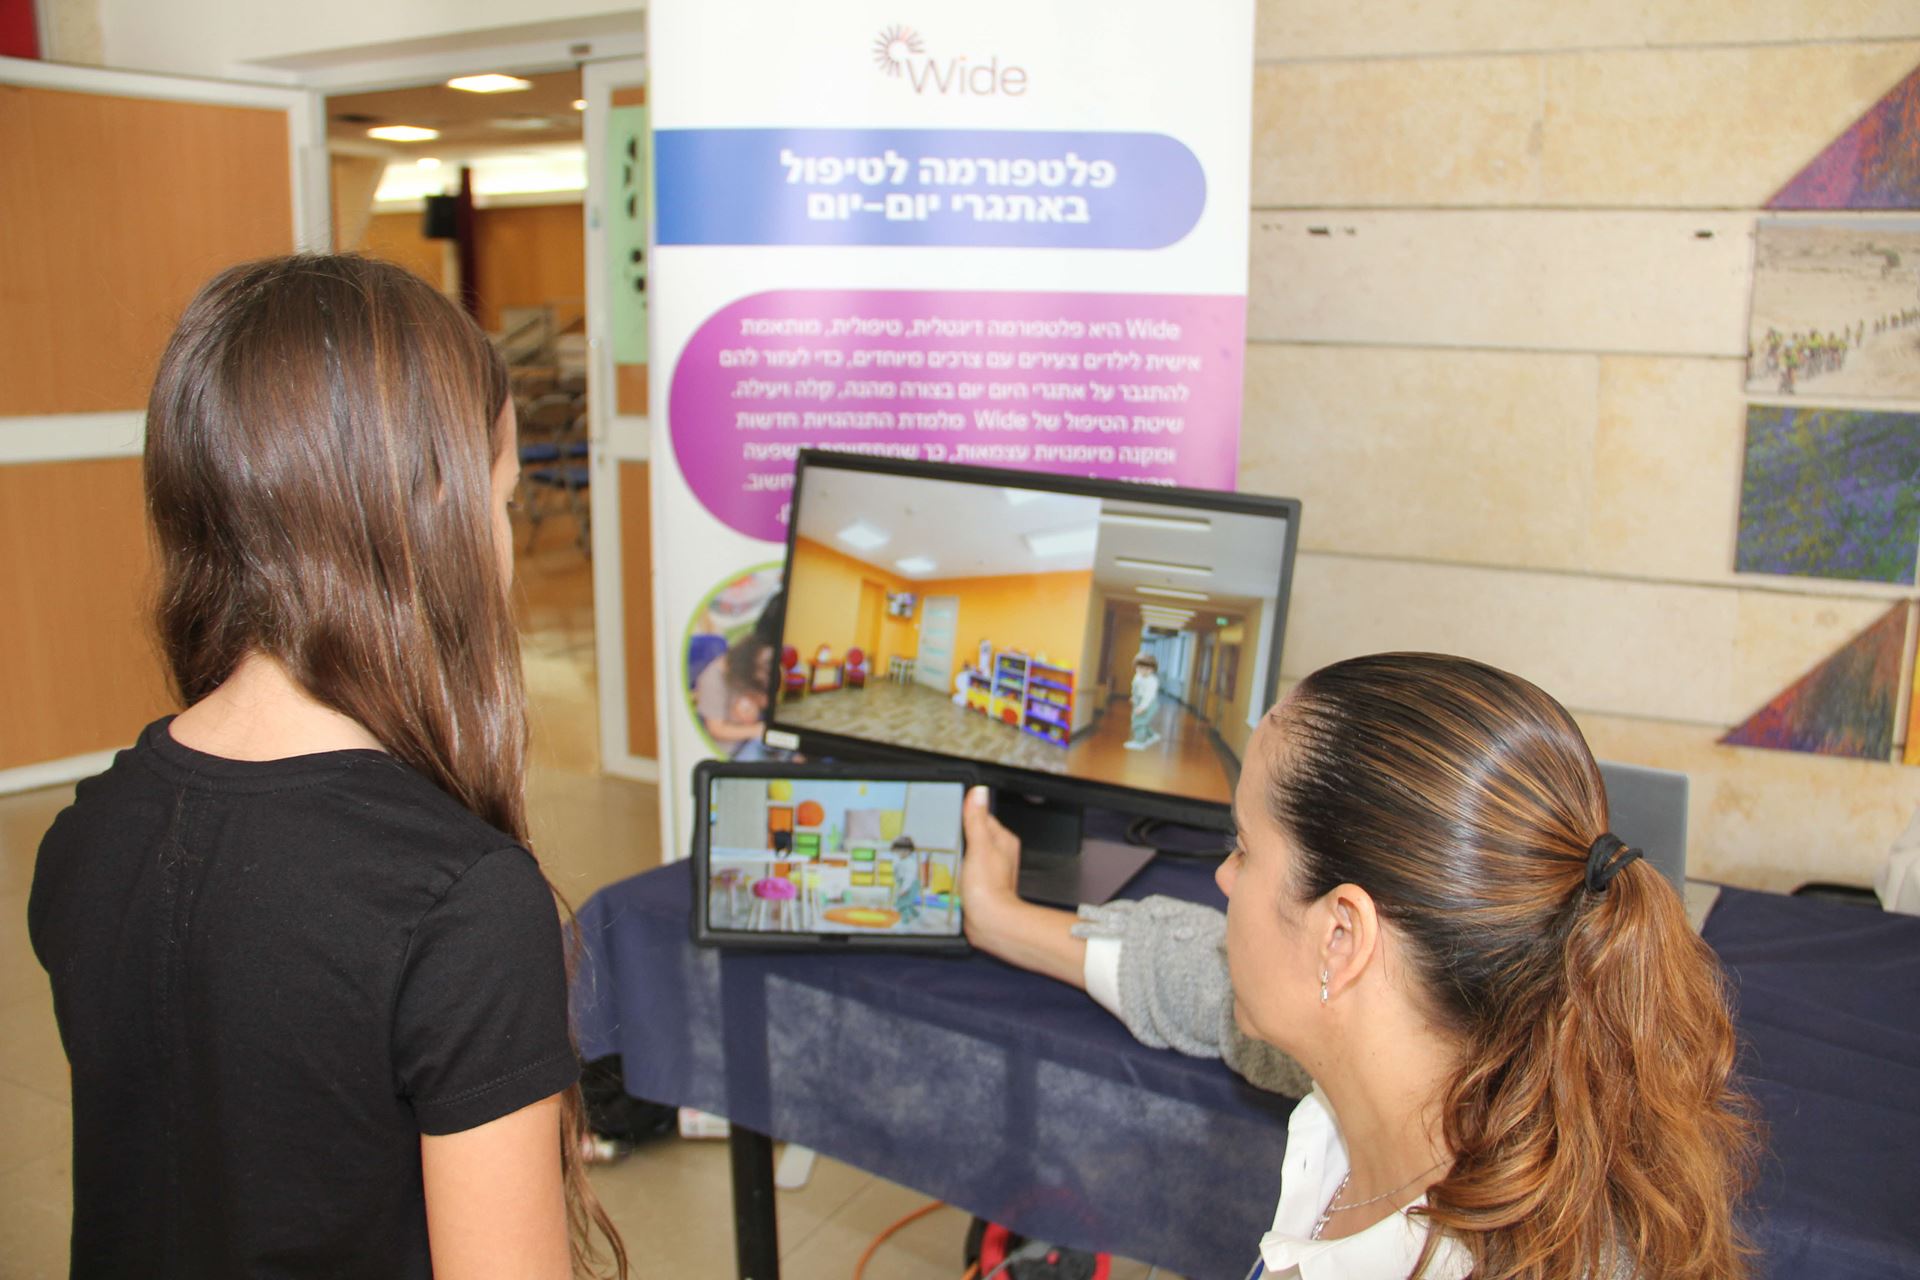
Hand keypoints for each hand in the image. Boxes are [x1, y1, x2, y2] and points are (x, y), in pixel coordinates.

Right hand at [959, 786, 1087, 986]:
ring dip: (955, 856)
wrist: (989, 922)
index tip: (950, 818)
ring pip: (966, 853)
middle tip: (944, 841)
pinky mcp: (979, 884)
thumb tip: (978, 793)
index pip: (981, 816)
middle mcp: (999, 853)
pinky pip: (963, 870)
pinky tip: (947, 874)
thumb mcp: (979, 846)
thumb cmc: (988, 888)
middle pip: (972, 835)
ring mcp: (989, 870)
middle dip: (958, 837)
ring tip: (945, 860)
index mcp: (1003, 839)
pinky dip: (955, 871)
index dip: (964, 816)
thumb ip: (976, 819)